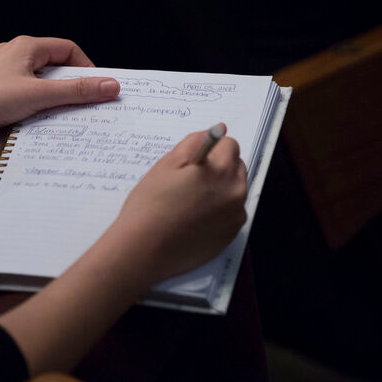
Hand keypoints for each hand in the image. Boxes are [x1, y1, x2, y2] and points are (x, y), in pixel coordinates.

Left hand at [0, 36, 120, 148]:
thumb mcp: (39, 95)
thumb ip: (76, 91)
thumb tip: (109, 86)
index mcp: (25, 46)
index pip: (68, 49)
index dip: (86, 67)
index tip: (97, 86)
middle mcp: (14, 54)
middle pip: (55, 65)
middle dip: (71, 84)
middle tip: (84, 102)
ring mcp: (4, 72)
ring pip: (41, 81)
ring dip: (54, 96)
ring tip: (61, 112)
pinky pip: (27, 92)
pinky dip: (38, 103)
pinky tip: (39, 118)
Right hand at [111, 125, 248, 284]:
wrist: (144, 249)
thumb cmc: (150, 205)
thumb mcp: (166, 164)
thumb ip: (194, 143)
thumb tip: (217, 131)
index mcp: (221, 170)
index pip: (230, 145)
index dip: (211, 149)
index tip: (194, 162)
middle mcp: (235, 192)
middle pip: (237, 167)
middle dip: (219, 168)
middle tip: (190, 181)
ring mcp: (235, 216)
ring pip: (235, 190)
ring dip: (220, 189)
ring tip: (191, 202)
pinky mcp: (231, 235)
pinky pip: (231, 212)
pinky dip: (219, 211)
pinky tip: (195, 219)